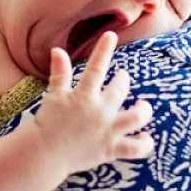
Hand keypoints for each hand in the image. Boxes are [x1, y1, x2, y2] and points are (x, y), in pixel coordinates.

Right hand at [33, 31, 154, 175]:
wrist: (44, 154)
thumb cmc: (47, 123)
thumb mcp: (54, 95)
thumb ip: (60, 73)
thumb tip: (58, 50)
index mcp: (83, 96)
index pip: (96, 67)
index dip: (103, 49)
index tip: (110, 35)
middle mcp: (99, 111)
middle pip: (120, 89)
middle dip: (123, 80)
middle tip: (122, 77)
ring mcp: (107, 131)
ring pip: (136, 117)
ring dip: (143, 109)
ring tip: (142, 106)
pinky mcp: (111, 149)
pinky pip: (135, 148)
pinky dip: (144, 143)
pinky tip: (146, 137)